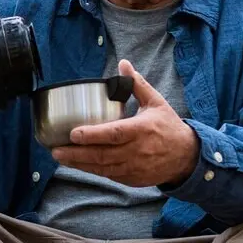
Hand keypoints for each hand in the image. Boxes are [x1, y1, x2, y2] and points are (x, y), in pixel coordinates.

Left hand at [50, 60, 200, 186]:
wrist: (187, 157)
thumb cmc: (168, 127)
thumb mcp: (156, 102)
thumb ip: (137, 84)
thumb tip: (123, 64)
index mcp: (142, 129)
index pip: (114, 133)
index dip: (92, 135)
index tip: (73, 133)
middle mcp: (137, 150)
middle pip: (102, 154)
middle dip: (76, 153)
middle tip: (56, 149)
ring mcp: (134, 167)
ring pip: (102, 167)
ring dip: (79, 163)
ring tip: (60, 156)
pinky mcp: (133, 179)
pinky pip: (108, 175)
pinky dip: (92, 170)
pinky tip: (77, 165)